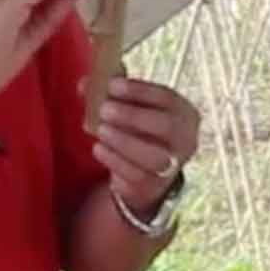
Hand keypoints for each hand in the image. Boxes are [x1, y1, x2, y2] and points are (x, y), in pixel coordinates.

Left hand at [89, 77, 201, 211]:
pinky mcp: (154, 185)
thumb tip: (85, 85)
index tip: (112, 86)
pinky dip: (114, 159)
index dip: (139, 90)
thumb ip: (110, 94)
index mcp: (183, 113)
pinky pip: (136, 174)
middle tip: (104, 109)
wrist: (145, 174)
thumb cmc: (138, 131)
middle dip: (132, 115)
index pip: (166, 97)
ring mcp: (173, 165)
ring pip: (153, 155)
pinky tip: (99, 147)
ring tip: (101, 129)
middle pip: (166, 126)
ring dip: (123, 140)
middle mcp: (185, 140)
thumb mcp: (131, 108)